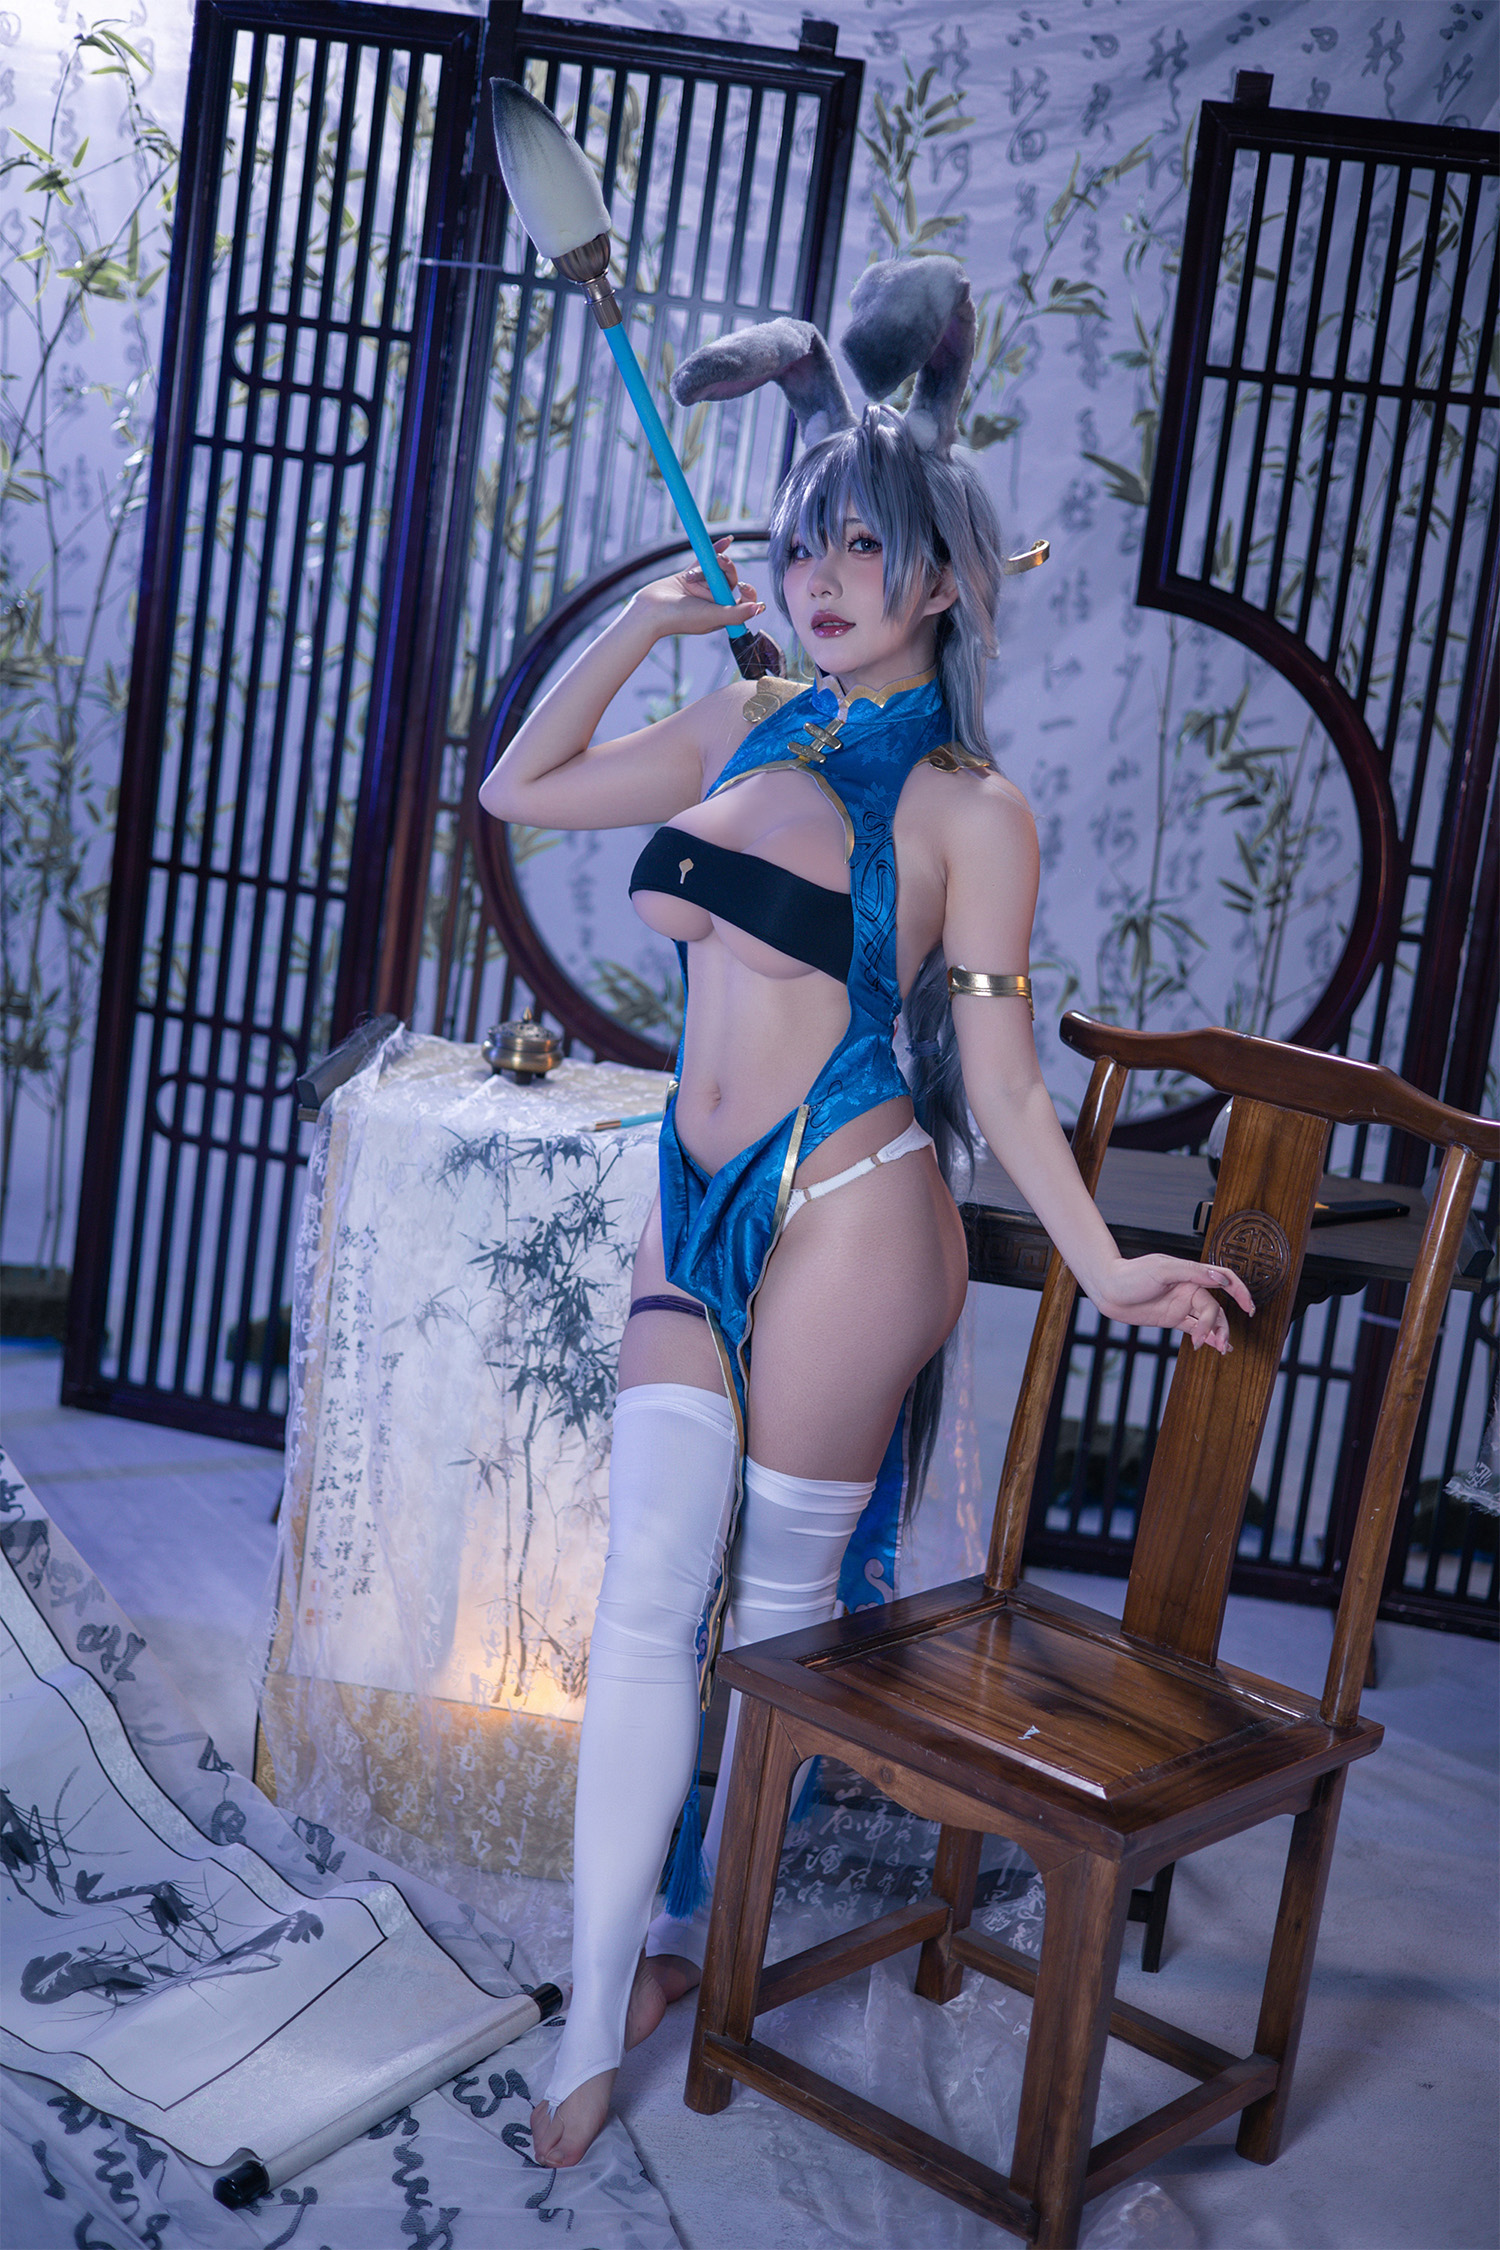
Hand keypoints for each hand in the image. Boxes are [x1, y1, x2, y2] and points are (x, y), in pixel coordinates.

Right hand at [629, 533, 765, 639]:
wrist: (650, 611)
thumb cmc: (680, 618)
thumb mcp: (712, 616)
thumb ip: (736, 613)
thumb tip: (759, 608)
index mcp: (721, 614)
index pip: (743, 600)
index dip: (747, 591)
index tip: (743, 586)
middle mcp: (713, 601)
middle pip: (729, 580)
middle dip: (727, 570)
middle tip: (719, 564)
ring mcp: (701, 588)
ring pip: (716, 569)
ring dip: (708, 566)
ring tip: (694, 574)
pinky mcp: (688, 577)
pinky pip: (704, 560)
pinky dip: (715, 550)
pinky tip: (727, 540)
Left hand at [1086, 1254, 1254, 1354]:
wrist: (1107, 1290)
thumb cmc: (1131, 1274)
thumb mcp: (1162, 1270)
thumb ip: (1193, 1273)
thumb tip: (1221, 1277)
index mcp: (1191, 1274)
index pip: (1224, 1281)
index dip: (1239, 1292)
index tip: (1249, 1307)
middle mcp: (1189, 1289)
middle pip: (1215, 1308)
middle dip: (1220, 1325)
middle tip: (1219, 1342)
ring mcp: (1181, 1304)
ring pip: (1208, 1320)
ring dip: (1216, 1333)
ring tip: (1220, 1348)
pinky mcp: (1172, 1318)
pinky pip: (1194, 1327)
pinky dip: (1206, 1336)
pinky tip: (1214, 1346)